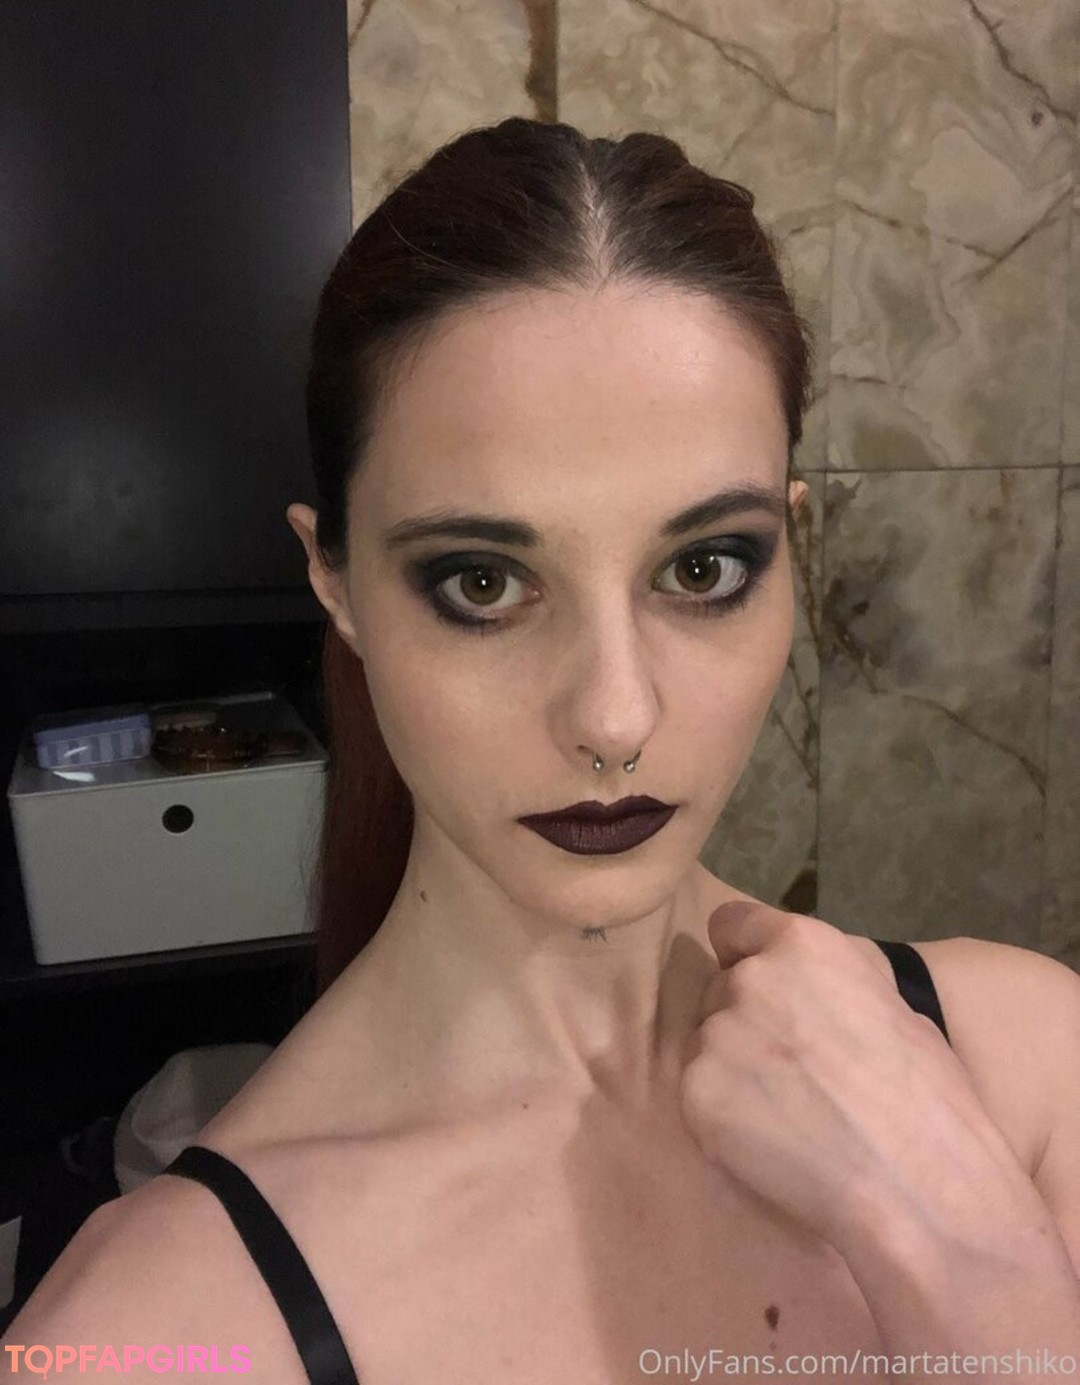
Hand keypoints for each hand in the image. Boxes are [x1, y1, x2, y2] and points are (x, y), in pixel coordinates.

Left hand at [678, 901, 1006, 1248]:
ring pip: (707, 1044)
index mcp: (802, 944)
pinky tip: (772, 1144)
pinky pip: (699, 1095)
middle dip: (744, 1020)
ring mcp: (717, 1035)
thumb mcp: (891, 1004)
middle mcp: (749, 978)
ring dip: (732, 1070)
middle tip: (790, 1070)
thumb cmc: (929, 1096)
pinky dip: (724, 1118)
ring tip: (787, 1115)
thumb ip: (830, 983)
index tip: (761, 988)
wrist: (919, 1184)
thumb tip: (809, 987)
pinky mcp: (696, 1094)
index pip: (732, 925)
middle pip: (719, 989)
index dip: (743, 955)